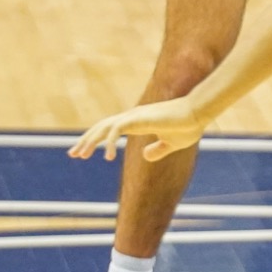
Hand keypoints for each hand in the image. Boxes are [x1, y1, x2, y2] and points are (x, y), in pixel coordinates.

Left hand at [69, 98, 207, 162]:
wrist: (199, 114)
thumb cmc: (188, 126)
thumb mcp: (171, 144)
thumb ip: (158, 149)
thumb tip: (145, 156)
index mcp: (137, 122)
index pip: (109, 129)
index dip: (95, 140)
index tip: (83, 152)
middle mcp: (132, 117)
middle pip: (102, 127)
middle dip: (86, 140)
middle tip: (73, 154)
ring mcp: (134, 116)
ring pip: (104, 127)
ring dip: (90, 140)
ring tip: (80, 155)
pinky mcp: (139, 118)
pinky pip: (117, 129)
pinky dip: (108, 141)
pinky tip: (106, 156)